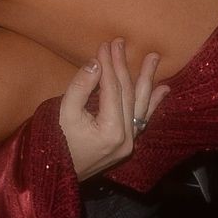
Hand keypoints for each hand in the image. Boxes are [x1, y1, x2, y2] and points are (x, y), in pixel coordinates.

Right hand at [58, 40, 167, 182]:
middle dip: (124, 67)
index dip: (109, 65)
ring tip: (154, 58)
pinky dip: (152, 103)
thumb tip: (96, 62)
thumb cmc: (55, 143)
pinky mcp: (127, 144)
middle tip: (121, 43)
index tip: (105, 45)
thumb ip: (80, 87)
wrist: (55, 175)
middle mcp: (126, 138)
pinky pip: (143, 120)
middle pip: (128, 95)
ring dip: (146, 80)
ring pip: (140, 105)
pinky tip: (163, 89)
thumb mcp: (64, 113)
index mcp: (111, 131)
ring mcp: (129, 143)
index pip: (113, 90)